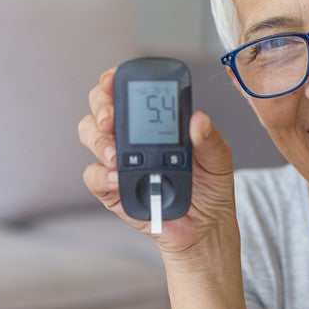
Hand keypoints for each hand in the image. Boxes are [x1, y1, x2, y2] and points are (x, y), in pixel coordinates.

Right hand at [77, 67, 236, 257]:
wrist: (205, 228)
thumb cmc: (210, 189)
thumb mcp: (218, 159)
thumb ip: (210, 139)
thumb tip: (199, 119)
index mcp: (155, 122)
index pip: (128, 93)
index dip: (114, 81)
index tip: (113, 80)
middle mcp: (132, 137)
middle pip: (100, 108)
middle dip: (100, 107)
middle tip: (110, 120)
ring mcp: (119, 161)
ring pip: (90, 136)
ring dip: (99, 140)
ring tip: (116, 155)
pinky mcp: (112, 189)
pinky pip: (93, 176)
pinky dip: (101, 174)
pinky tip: (117, 176)